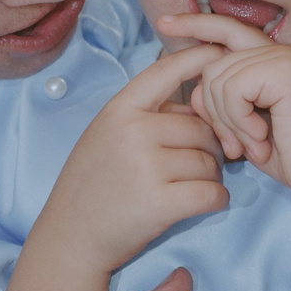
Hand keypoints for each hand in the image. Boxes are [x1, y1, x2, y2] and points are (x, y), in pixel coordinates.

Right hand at [42, 44, 229, 269]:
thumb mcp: (108, 135)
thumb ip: (145, 115)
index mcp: (120, 109)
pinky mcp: (160, 202)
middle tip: (192, 167)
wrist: (70, 237)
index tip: (220, 53)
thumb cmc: (94, 185)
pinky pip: (212, 192)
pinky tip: (204, 203)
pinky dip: (217, 200)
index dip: (198, 58)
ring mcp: (146, 166)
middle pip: (202, 128)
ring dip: (211, 177)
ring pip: (211, 162)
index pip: (166, 71)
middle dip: (209, 147)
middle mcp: (133, 131)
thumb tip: (199, 100)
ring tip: (188, 187)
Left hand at [157, 13, 290, 199]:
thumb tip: (190, 91)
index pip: (223, 29)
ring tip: (252, 145)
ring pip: (217, 80)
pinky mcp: (282, 70)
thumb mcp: (241, 125)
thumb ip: (218, 102)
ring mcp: (280, 58)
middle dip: (212, 112)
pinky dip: (239, 121)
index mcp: (267, 59)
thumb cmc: (287, 153)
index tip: (163, 22)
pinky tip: (261, 137)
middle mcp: (275, 51)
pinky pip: (233, 90)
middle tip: (234, 146)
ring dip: (229, 123)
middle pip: (210, 65)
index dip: (194, 24)